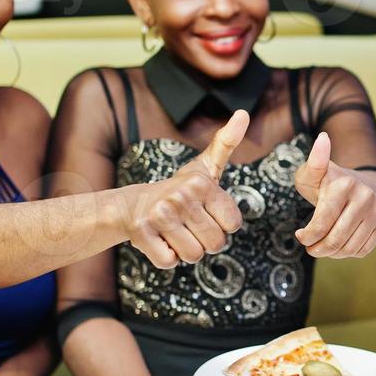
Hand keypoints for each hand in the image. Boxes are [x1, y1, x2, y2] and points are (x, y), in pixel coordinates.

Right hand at [123, 110, 246, 267]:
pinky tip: (160, 240)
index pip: (233, 225)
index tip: (205, 212)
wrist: (131, 205)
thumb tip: (243, 113)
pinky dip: (166, 257)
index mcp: (202, 184)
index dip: (221, 225)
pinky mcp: (142, 233)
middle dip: (205, 241)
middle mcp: (181, 196)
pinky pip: (170, 262)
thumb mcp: (205, 167)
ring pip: (194, 256)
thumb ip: (226, 143)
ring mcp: (160, 215)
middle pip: (216, 244)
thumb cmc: (178, 190)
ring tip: (175, 232)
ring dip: (186, 250)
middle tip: (189, 225)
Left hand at [292, 133, 375, 257]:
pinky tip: (339, 244)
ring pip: (349, 249)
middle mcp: (366, 197)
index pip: (322, 224)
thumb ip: (313, 162)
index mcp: (345, 185)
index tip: (301, 235)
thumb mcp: (312, 174)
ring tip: (322, 245)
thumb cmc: (326, 183)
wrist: (357, 186)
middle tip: (310, 246)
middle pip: (335, 239)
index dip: (307, 236)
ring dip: (331, 253)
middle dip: (317, 248)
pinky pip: (363, 251)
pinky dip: (347, 253)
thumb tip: (323, 138)